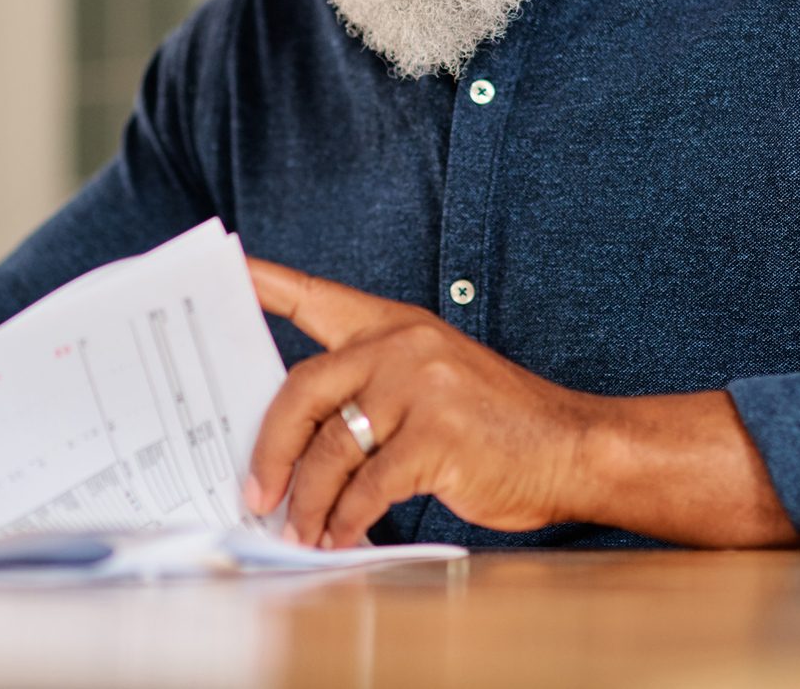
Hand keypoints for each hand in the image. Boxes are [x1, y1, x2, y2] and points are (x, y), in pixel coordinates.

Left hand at [243, 258, 597, 547]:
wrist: (572, 447)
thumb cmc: (495, 425)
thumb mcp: (432, 381)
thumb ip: (369, 394)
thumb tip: (297, 449)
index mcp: (395, 325)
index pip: (316, 296)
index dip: (266, 283)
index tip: (228, 263)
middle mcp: (402, 346)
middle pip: (301, 389)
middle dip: (269, 449)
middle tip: (254, 492)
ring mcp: (421, 388)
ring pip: (330, 449)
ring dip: (308, 502)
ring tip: (301, 530)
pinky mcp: (437, 437)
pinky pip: (367, 487)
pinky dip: (346, 520)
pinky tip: (342, 536)